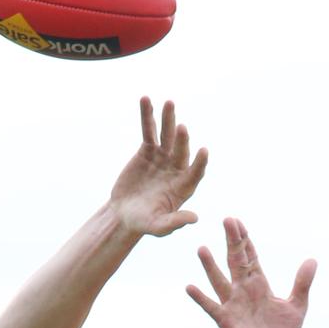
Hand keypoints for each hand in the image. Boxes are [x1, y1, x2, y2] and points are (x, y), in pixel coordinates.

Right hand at [109, 97, 207, 236]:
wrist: (124, 213)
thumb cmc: (143, 223)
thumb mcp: (158, 226)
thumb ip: (174, 223)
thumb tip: (194, 219)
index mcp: (183, 187)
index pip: (195, 173)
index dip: (199, 163)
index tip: (204, 151)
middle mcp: (176, 169)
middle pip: (181, 151)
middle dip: (181, 139)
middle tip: (181, 128)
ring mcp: (163, 157)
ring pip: (167, 136)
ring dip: (168, 119)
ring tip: (169, 103)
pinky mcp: (148, 150)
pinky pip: (148, 131)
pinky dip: (147, 116)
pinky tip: (146, 100)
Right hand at [187, 218, 316, 327]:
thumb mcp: (297, 306)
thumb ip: (302, 284)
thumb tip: (312, 260)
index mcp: (259, 285)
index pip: (250, 257)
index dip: (245, 239)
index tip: (237, 222)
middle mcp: (243, 291)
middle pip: (236, 261)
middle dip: (233, 241)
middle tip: (227, 219)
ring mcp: (232, 304)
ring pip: (220, 280)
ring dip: (210, 266)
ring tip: (202, 248)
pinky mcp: (226, 320)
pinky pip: (211, 306)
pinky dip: (200, 298)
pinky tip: (190, 287)